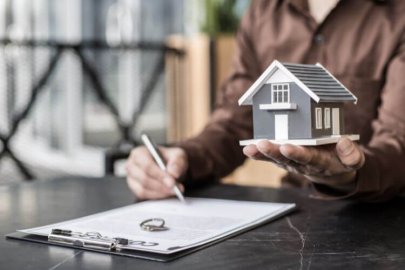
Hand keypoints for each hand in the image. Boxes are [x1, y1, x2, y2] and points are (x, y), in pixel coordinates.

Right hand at [126, 146, 187, 199]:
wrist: (168, 167)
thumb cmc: (170, 159)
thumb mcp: (177, 155)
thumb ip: (177, 162)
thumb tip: (173, 174)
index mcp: (139, 153)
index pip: (147, 165)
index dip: (159, 175)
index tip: (172, 182)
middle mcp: (132, 165)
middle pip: (144, 178)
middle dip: (161, 185)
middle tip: (175, 188)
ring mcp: (131, 178)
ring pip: (143, 189)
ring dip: (160, 192)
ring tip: (174, 190)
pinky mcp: (135, 189)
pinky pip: (144, 196)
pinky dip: (157, 196)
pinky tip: (167, 193)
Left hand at [243, 137, 364, 190]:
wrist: (332, 172)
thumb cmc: (342, 161)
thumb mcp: (354, 160)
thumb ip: (352, 155)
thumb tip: (344, 143)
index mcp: (322, 163)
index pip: (310, 159)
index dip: (299, 154)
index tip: (287, 147)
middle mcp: (304, 164)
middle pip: (288, 159)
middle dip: (275, 152)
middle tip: (263, 145)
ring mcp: (293, 163)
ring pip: (277, 158)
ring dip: (263, 153)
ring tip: (250, 148)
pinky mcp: (285, 159)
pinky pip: (271, 157)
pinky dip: (259, 154)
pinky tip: (248, 149)